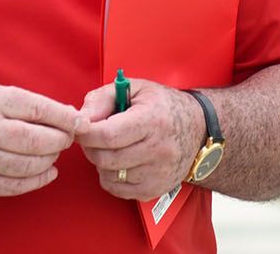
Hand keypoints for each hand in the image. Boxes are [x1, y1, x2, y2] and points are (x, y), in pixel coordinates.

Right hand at [0, 81, 87, 197]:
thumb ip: (18, 101)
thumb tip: (62, 113)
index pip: (38, 109)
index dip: (65, 117)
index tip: (81, 122)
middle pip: (37, 140)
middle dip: (60, 140)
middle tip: (68, 138)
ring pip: (28, 165)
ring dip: (50, 161)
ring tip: (54, 154)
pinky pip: (14, 186)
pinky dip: (36, 181)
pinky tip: (46, 173)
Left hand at [77, 78, 202, 199]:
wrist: (199, 128)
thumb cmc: (162, 106)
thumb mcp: (136, 89)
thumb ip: (103, 98)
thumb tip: (80, 119)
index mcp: (153, 121)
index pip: (108, 135)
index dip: (86, 133)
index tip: (80, 127)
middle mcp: (158, 150)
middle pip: (106, 158)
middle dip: (90, 148)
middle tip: (93, 137)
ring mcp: (159, 173)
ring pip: (109, 175)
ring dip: (101, 163)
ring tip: (111, 148)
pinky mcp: (156, 189)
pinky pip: (118, 190)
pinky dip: (111, 177)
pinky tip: (119, 163)